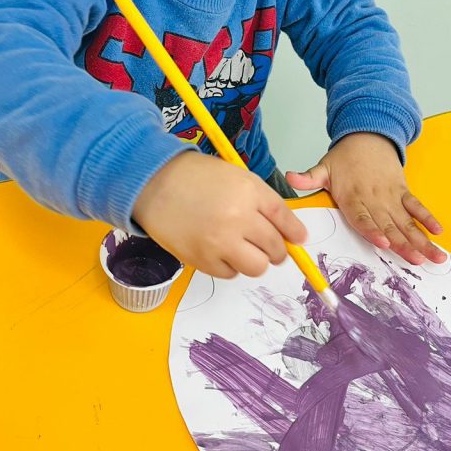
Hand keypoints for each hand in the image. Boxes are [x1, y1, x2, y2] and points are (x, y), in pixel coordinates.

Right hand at [134, 150, 306, 278]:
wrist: (152, 184)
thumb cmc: (194, 177)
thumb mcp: (236, 177)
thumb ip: (263, 202)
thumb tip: (291, 233)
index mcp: (249, 191)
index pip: (284, 218)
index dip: (294, 232)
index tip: (298, 239)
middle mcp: (238, 217)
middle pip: (275, 248)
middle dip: (276, 250)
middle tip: (267, 246)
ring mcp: (220, 242)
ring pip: (256, 267)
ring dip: (253, 260)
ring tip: (240, 247)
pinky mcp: (202, 260)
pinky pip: (230, 274)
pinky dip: (229, 265)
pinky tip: (218, 249)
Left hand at [285, 133, 445, 265]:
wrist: (367, 136)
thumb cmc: (344, 157)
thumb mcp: (323, 166)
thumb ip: (308, 177)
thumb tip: (290, 177)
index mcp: (353, 196)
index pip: (363, 217)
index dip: (373, 230)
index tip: (384, 243)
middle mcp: (374, 199)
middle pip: (390, 224)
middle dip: (404, 244)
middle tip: (417, 260)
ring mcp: (391, 196)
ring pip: (407, 221)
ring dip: (421, 239)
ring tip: (435, 256)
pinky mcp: (402, 191)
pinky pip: (416, 206)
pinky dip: (428, 218)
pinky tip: (438, 232)